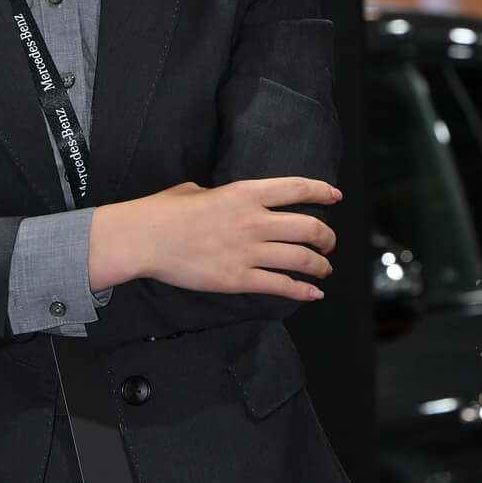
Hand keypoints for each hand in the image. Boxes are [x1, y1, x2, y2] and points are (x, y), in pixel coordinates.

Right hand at [136, 175, 343, 297]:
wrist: (146, 238)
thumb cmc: (165, 212)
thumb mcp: (198, 190)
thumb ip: (223, 196)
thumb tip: (227, 201)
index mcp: (246, 193)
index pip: (297, 189)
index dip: (322, 191)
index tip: (335, 197)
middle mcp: (254, 221)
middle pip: (310, 227)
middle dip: (327, 237)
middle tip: (329, 243)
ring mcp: (248, 252)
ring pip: (302, 259)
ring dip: (320, 265)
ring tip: (323, 269)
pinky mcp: (238, 279)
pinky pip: (281, 285)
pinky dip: (303, 291)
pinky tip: (312, 293)